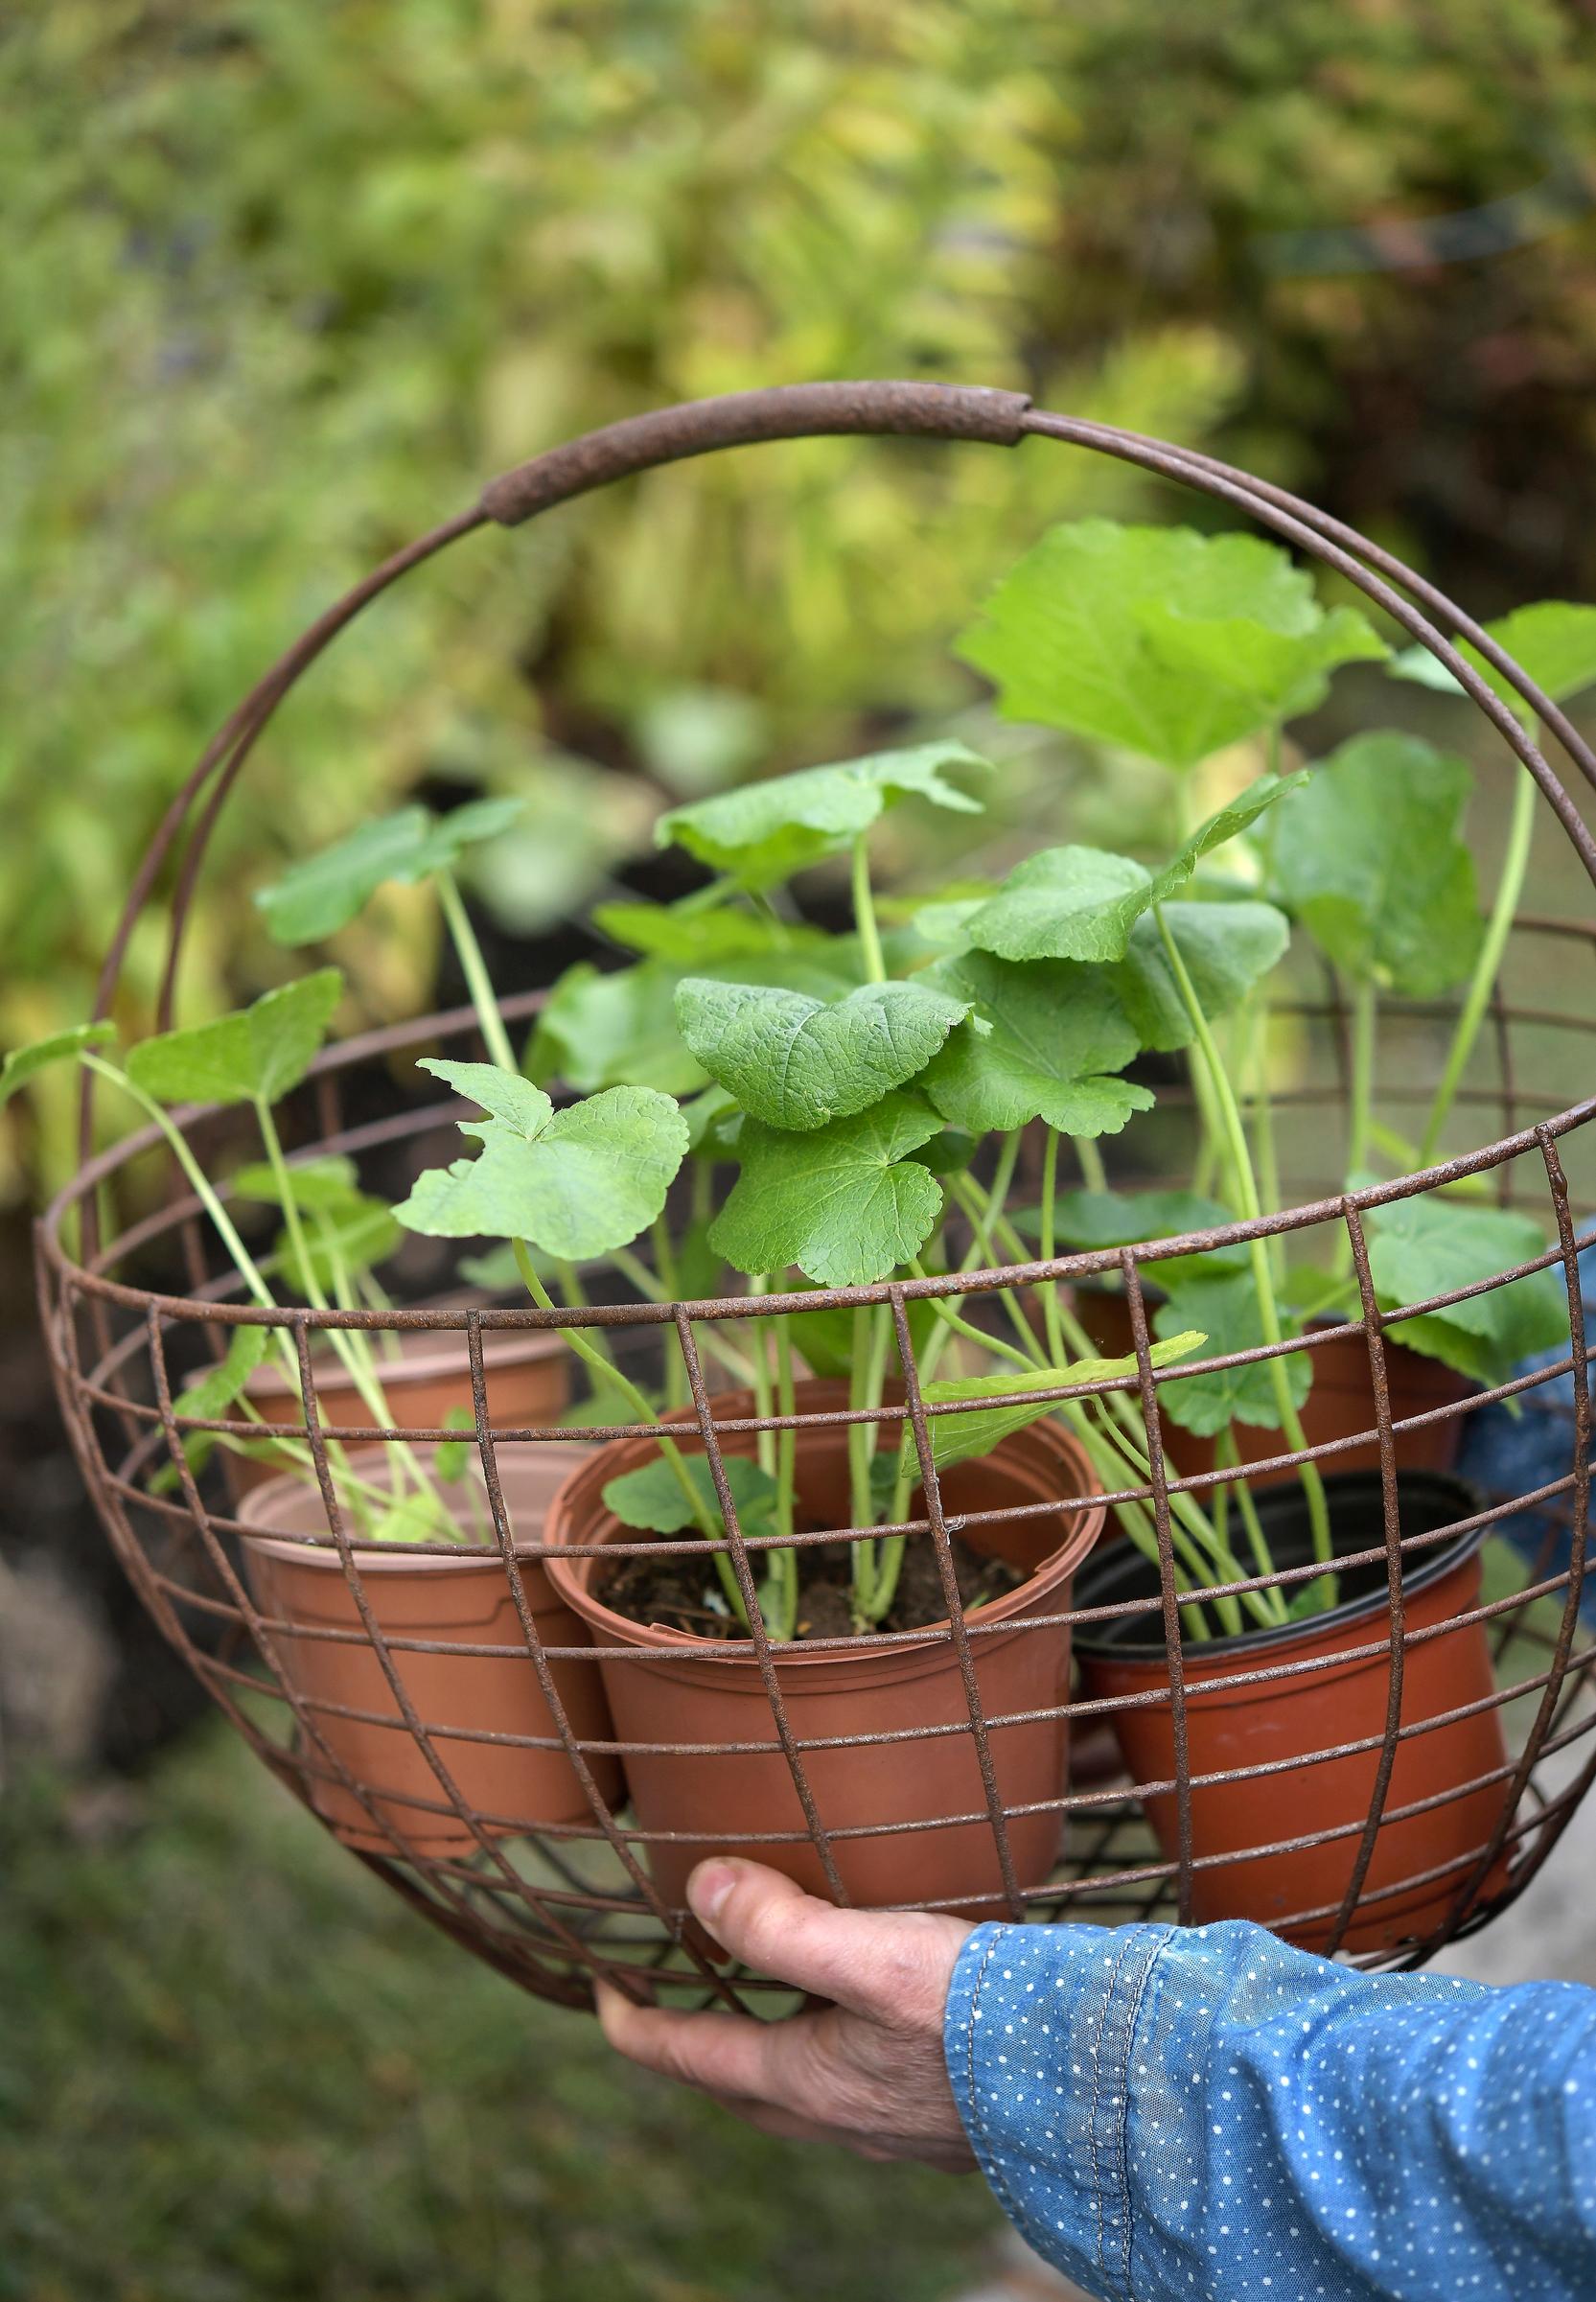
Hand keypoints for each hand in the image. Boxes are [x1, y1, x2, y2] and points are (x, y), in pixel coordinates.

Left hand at [595, 1858, 976, 2169]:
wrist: (1096, 2079)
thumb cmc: (980, 2014)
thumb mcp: (870, 1953)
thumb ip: (781, 1924)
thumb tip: (701, 1888)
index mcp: (805, 2081)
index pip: (687, 2058)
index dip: (633, 2025)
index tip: (598, 1995)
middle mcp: (840, 2116)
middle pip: (738, 2083)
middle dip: (695, 2043)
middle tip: (675, 1995)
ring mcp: (893, 2126)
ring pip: (802, 2086)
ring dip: (768, 2043)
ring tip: (771, 1988)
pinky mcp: (942, 2115)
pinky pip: (857, 2085)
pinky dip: (832, 2046)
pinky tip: (870, 2011)